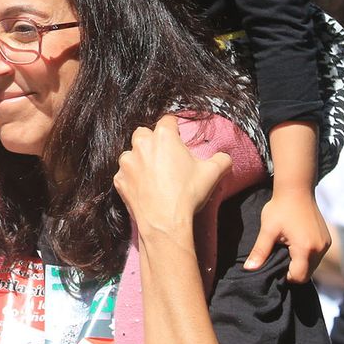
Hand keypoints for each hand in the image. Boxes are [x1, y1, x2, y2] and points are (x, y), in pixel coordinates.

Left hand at [114, 116, 232, 238]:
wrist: (165, 222)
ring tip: (154, 175)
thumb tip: (224, 158)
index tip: (178, 138)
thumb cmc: (187, 194)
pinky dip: (133, 179)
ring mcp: (127, 162)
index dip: (174, 128)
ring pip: (131, 153)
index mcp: (163, 136)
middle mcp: (141, 144)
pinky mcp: (119, 180)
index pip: (168, 120)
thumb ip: (221, 159)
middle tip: (166, 157)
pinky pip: (125, 174)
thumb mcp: (213, 173)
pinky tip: (145, 189)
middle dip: (153, 141)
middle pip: (144, 133)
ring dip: (140, 160)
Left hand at [246, 187, 329, 282]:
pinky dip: (307, 256)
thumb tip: (248, 268)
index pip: (298, 277)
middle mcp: (319, 248)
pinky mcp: (327, 239)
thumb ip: (260, 251)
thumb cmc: (280, 208)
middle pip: (306, 274)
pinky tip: (296, 245)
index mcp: (305, 248)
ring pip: (312, 266)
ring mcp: (325, 243)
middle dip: (293, 271)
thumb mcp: (267, 230)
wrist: (296, 189)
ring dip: (300, 263)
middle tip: (279, 257)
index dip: (285, 276)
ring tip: (287, 249)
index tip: (275, 265)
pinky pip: (317, 256)